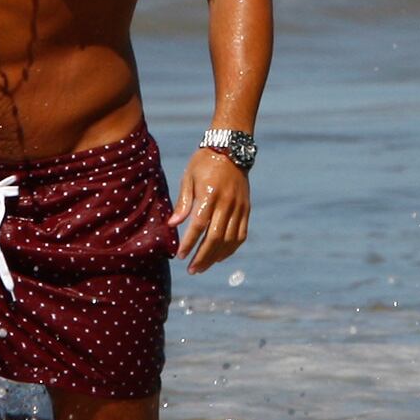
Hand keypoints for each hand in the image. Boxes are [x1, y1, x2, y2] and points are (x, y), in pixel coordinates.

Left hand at [168, 149, 249, 274]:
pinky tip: (220, 257)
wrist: (231, 149)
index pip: (200, 225)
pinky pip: (241, 235)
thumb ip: (183, 202)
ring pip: (230, 240)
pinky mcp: (246, 209)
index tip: (181, 255)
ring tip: (203, 267)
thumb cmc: (204, 163)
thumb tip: (172, 225)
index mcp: (210, 194)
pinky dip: (231, 249)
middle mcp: (227, 203)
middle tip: (192, 270)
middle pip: (216, 238)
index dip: (190, 242)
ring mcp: (239, 207)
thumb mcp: (188, 177)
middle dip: (203, 256)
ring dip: (216, 257)